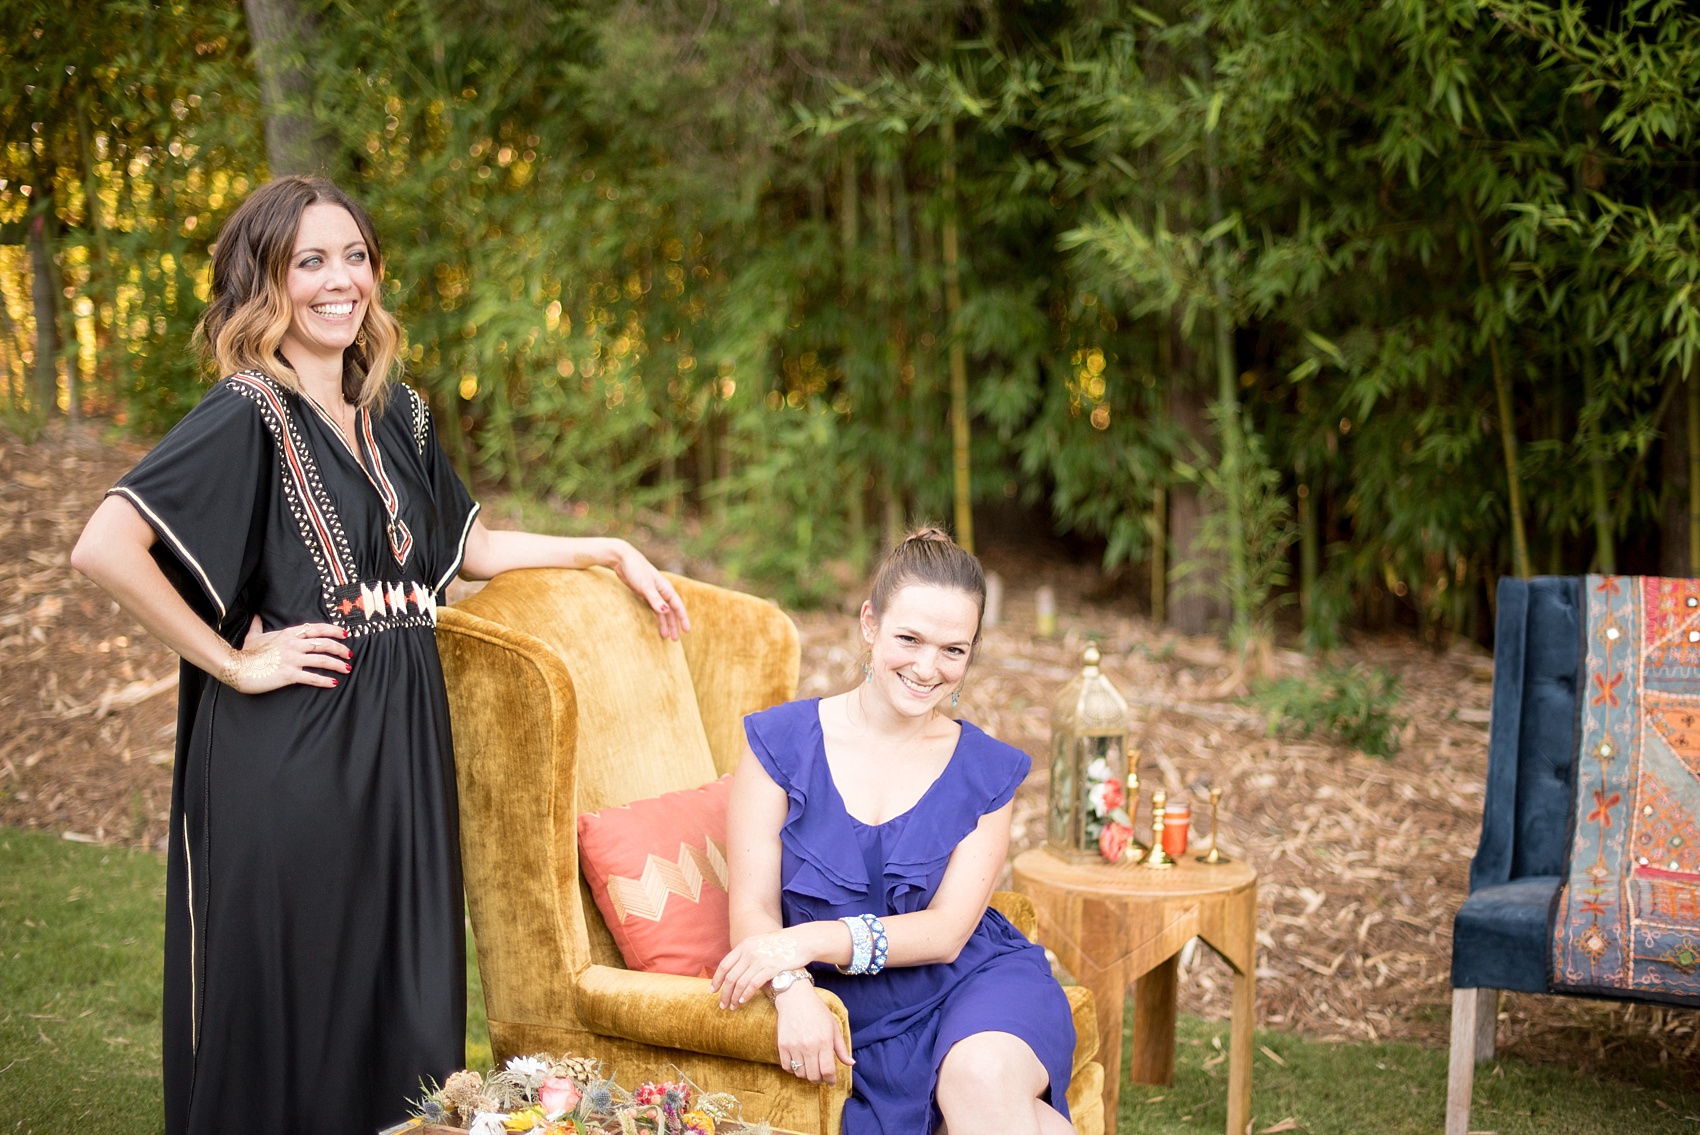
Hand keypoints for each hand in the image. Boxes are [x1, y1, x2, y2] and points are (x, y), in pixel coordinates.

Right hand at [220, 615, 351, 693]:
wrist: (236, 667)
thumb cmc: (245, 653)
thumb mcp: (253, 635)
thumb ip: (258, 625)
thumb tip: (256, 615)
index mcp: (288, 634)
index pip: (316, 629)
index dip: (333, 631)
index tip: (344, 634)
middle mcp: (293, 645)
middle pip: (324, 644)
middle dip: (340, 649)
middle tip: (349, 654)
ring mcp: (292, 659)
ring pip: (322, 660)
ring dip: (337, 664)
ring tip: (347, 668)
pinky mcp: (289, 674)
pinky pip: (312, 677)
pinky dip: (324, 680)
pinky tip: (333, 683)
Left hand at [609, 540, 690, 639]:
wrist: (622, 558)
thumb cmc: (635, 569)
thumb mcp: (645, 586)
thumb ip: (655, 599)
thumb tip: (666, 611)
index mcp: (666, 588)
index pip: (677, 606)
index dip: (683, 619)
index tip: (687, 631)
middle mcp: (662, 591)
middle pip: (671, 611)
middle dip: (674, 625)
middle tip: (676, 640)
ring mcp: (654, 593)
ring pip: (663, 611)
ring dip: (665, 623)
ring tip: (667, 637)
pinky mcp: (645, 593)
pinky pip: (654, 609)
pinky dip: (657, 618)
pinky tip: (656, 626)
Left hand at [711, 932, 801, 1008]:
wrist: (801, 941)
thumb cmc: (781, 945)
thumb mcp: (759, 943)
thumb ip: (746, 954)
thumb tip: (735, 969)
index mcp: (744, 946)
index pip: (724, 965)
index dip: (717, 979)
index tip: (713, 991)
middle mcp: (749, 952)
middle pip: (730, 977)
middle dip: (724, 993)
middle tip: (722, 1004)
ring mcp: (759, 960)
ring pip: (740, 983)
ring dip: (734, 997)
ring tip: (733, 1006)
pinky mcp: (770, 968)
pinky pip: (753, 985)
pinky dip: (746, 995)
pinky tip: (743, 1001)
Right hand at [775, 986, 853, 1083]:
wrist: (795, 998)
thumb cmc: (817, 1011)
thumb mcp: (833, 1026)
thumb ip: (841, 1048)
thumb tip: (851, 1063)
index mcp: (824, 1041)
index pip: (828, 1071)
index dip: (831, 1080)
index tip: (831, 1081)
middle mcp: (809, 1046)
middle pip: (813, 1076)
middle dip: (819, 1079)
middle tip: (821, 1074)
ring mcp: (794, 1046)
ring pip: (800, 1073)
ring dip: (806, 1074)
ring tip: (810, 1066)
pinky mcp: (782, 1045)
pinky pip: (787, 1067)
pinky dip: (793, 1069)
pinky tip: (798, 1062)